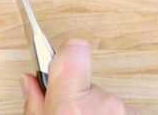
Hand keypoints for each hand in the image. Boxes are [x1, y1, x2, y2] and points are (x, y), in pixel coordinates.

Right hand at [21, 40, 137, 114]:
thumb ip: (35, 104)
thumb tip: (30, 82)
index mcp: (72, 103)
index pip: (74, 49)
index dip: (67, 53)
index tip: (60, 60)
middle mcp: (103, 103)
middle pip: (88, 80)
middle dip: (79, 95)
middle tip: (68, 113)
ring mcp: (127, 111)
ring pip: (106, 100)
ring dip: (97, 111)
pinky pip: (123, 110)